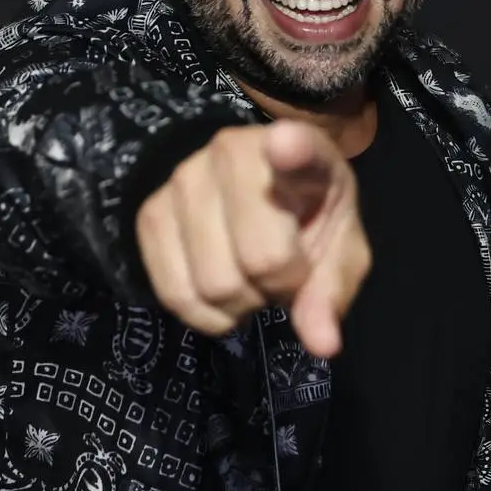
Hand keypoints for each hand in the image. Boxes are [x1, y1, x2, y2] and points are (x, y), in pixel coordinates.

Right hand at [134, 122, 370, 355]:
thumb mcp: (340, 251)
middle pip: (259, 260)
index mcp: (302, 150)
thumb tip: (322, 346)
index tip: (287, 145)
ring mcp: (184, 178)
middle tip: (283, 274)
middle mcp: (233, 152)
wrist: (260, 193)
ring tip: (253, 278)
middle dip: (278, 289)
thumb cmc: (310, 218)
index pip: (295, 146)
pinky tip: (224, 294)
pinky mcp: (150, 212)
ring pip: (212, 285)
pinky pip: (173, 294)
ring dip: (242, 305)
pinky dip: (206, 316)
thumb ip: (332, 292)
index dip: (292, 150)